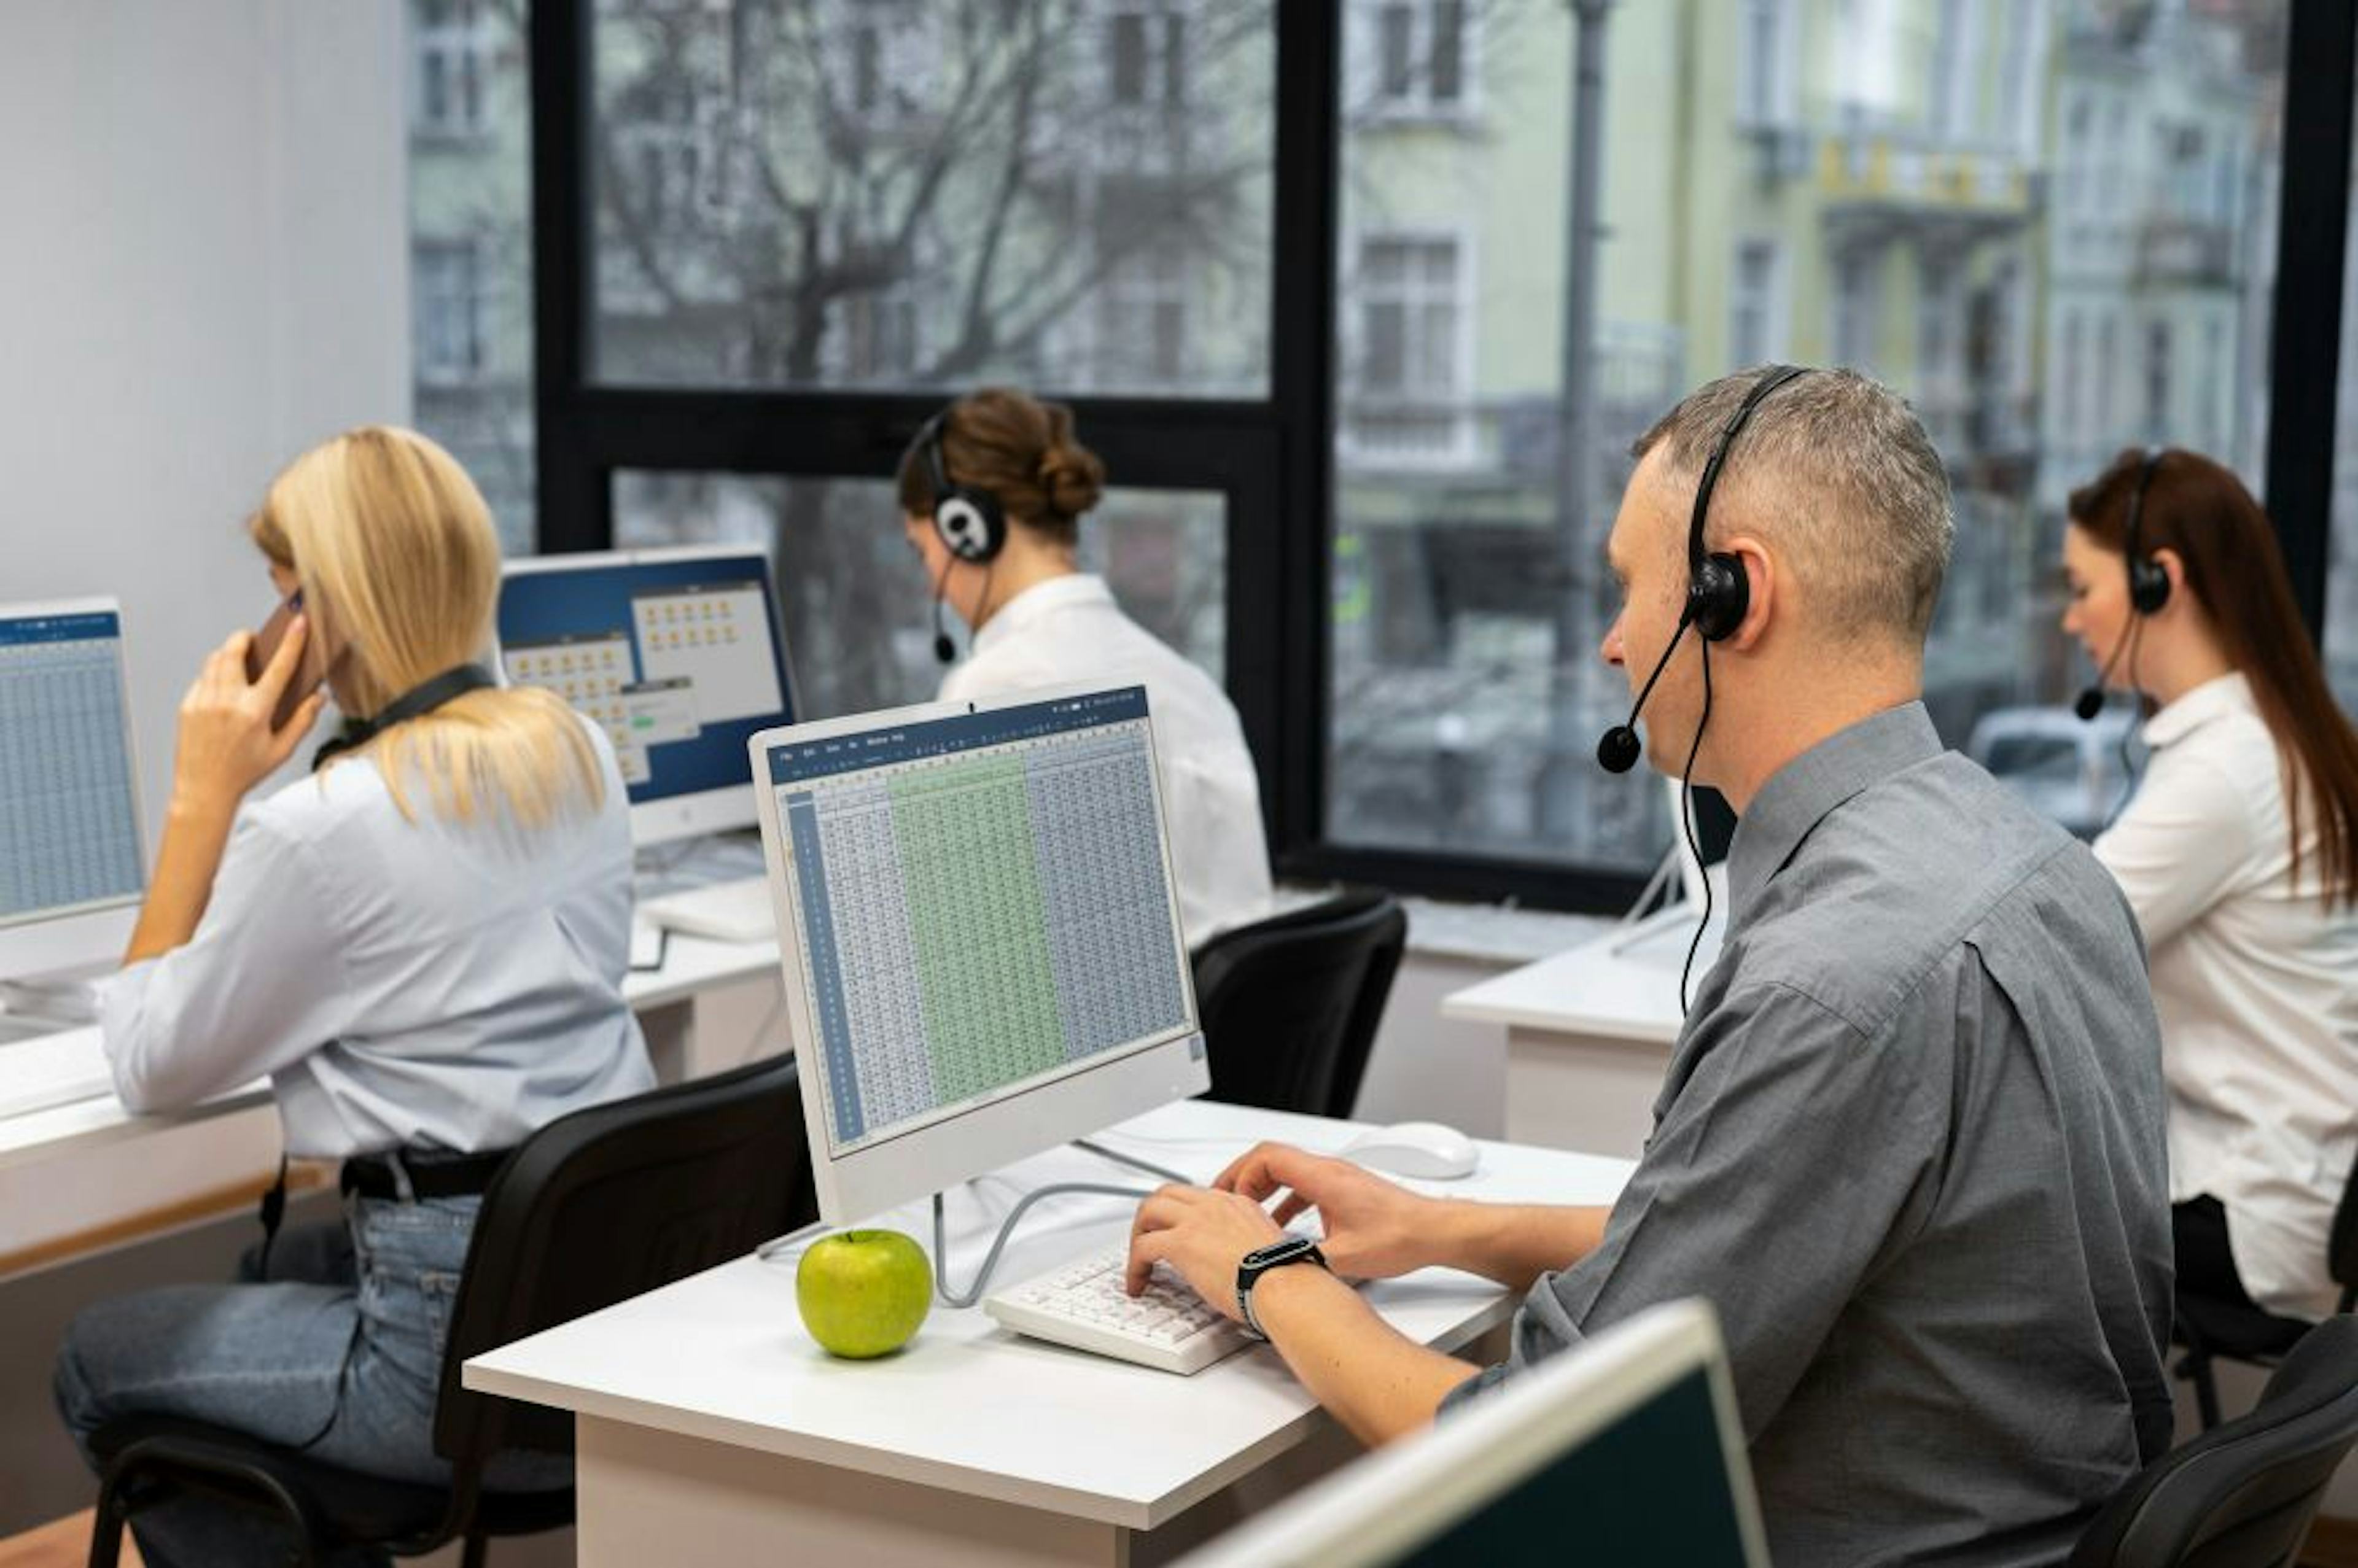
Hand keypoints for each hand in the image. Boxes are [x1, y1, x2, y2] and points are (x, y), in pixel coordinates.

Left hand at [169, 624, 323, 814]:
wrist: (203, 790)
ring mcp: (203, 702)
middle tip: (253, 640)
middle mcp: (227, 702)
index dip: (292, 642)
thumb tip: (318, 697)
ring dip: (227, 654)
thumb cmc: (243, 772)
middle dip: (244, 638)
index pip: (279, 667)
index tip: (298, 624)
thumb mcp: (282, 750)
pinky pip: (201, 678)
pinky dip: (213, 675)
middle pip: (234, 650)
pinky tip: (222, 688)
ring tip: (238, 663)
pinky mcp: (187, 706)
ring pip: (214, 660)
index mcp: (255, 711)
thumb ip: (302, 720)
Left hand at [1125, 1183, 1283, 1320]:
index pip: (1195, 1198)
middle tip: (1145, 1240)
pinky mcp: (1181, 1243)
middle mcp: (1214, 1205)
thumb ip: (1245, 1244)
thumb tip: (1234, 1261)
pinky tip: (1137, 1284)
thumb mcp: (1264, 1246)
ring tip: (1137, 1261)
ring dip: (1138, 1236)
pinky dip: (1134, 1266)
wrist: (1284, 1285)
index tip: (1172, 1233)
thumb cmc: (1283, 1276)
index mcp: (1236, 1203)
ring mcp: (1196, 1220)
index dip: (1178, 1215)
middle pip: (1166, 1194)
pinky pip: (1142, 1247)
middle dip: (1150, 1217)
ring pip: (1148, 1211)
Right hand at [1214, 1141, 1440, 1280]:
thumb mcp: (1345, 1258)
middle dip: (1244, 1178)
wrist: (1433, 1230)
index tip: (1231, 1198)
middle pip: (1272, 1159)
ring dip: (1264, 1189)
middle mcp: (1329, 1171)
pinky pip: (1304, 1184)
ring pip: (1288, 1171)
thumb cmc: (1400, 1236)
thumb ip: (1304, 1262)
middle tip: (1225, 1199)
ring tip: (1248, 1212)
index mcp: (1323, 1179)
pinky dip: (1286, 1199)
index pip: (1267, 1157)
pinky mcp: (1345, 1189)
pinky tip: (1283, 1225)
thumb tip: (1276, 1271)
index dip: (1241, 1175)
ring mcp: (1338, 1178)